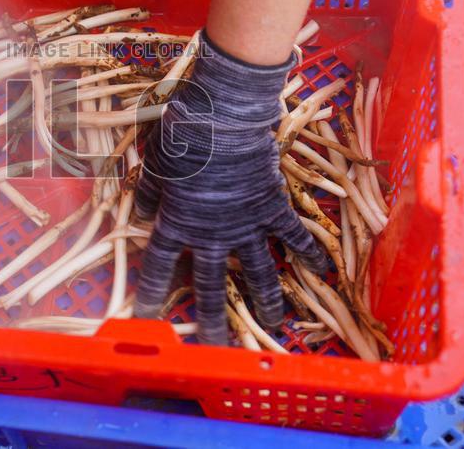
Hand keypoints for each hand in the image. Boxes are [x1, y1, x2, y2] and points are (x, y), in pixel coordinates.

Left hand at [134, 31, 328, 344]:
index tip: (146, 318)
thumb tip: (140, 212)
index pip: (157, 266)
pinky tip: (323, 273)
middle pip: (210, 285)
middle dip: (212, 319)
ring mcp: (246, 225)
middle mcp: (211, 234)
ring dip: (266, 300)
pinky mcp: (274, 209)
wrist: (227, 118)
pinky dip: (309, 253)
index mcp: (177, 223)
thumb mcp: (154, 163)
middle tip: (216, 346)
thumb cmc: (183, 137)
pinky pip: (294, 237)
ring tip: (274, 325)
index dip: (150, 293)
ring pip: (258, 273)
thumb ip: (147, 192)